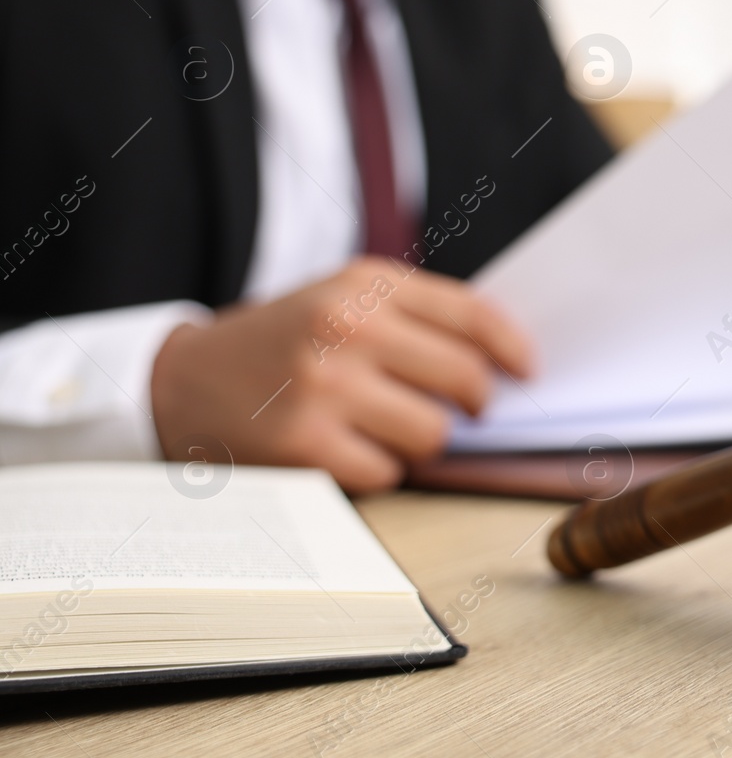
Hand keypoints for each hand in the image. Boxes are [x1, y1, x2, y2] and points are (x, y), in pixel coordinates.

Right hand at [150, 258, 530, 492]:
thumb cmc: (285, 342)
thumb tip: (505, 363)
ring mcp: (325, 387)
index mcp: (365, 284)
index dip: (514, 349)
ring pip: (433, 433)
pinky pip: (390, 472)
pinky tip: (351, 450)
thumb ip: (417, 318)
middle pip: (466, 378)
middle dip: (477, 403)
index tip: (527, 372)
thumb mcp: (343, 299)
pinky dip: (382, 470)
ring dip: (425, 441)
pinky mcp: (305, 445)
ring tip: (393, 429)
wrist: (179, 381)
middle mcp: (347, 327)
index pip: (473, 315)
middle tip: (467, 412)